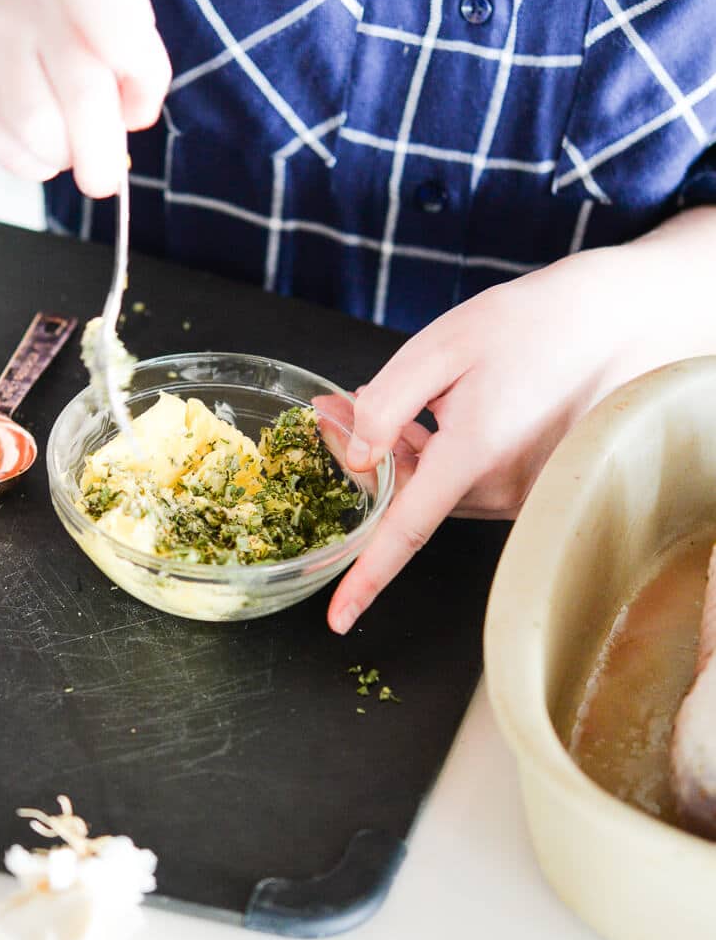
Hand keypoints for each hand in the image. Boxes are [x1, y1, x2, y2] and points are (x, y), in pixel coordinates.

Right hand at [0, 0, 171, 197]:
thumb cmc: (56, 54)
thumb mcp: (108, 47)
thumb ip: (139, 75)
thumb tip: (134, 117)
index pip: (125, 24)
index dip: (142, 79)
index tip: (137, 113)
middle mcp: (39, 2)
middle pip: (83, 90)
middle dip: (101, 150)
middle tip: (104, 179)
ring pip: (41, 126)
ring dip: (61, 154)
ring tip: (62, 145)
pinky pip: (12, 147)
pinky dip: (32, 161)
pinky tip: (29, 141)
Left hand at [327, 241, 674, 633]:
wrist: (606, 321)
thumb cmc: (527, 327)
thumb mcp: (440, 348)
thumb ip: (387, 405)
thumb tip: (355, 458)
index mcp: (474, 454)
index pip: (406, 532)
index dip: (367, 576)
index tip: (338, 618)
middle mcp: (500, 487)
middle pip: (407, 498)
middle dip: (362, 462)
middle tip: (332, 410)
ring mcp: (518, 492)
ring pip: (432, 489)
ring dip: (396, 454)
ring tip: (374, 398)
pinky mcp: (526, 485)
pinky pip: (461, 483)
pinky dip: (430, 455)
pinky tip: (422, 413)